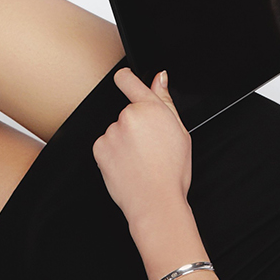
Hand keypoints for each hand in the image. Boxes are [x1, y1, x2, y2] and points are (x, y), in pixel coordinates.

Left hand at [92, 67, 192, 226]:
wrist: (156, 201)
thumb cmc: (172, 172)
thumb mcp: (180, 132)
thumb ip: (165, 101)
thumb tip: (160, 78)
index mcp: (150, 108)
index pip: (128, 80)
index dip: (125, 78)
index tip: (124, 79)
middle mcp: (128, 116)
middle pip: (127, 113)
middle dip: (135, 126)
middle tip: (150, 148)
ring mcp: (112, 132)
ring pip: (116, 131)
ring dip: (124, 142)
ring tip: (141, 161)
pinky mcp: (99, 148)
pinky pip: (106, 145)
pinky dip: (114, 154)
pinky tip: (128, 166)